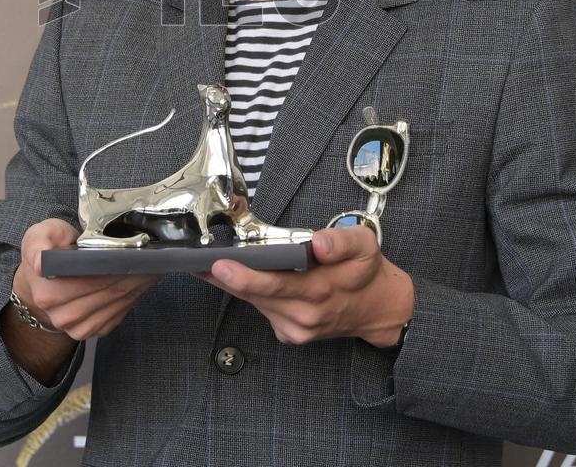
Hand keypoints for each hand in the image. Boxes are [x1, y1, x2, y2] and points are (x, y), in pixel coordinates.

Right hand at [14, 217, 161, 340]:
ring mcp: (75, 328)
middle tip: (142, 258)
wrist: (45, 275)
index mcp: (46, 293)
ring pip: (113, 307)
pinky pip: (114, 317)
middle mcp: (60, 316)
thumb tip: (41, 263)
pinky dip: (128, 299)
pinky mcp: (90, 331)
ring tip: (142, 267)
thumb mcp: (39, 235)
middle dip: (127, 275)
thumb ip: (38, 244)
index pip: (88, 281)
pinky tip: (133, 283)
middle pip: (105, 294)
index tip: (126, 254)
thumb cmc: (48, 250)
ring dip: (132, 287)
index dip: (109, 267)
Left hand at [197, 226, 413, 346]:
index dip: (244, 276)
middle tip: (197, 263)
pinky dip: (252, 295)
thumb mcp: (364, 244)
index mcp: (320, 289)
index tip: (220, 265)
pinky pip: (263, 311)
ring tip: (212, 265)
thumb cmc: (365, 271)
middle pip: (255, 295)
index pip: (274, 283)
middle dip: (225, 278)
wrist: (379, 308)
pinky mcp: (290, 335)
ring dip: (233, 285)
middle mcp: (304, 314)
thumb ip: (341, 240)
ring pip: (256, 304)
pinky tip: (243, 280)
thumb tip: (319, 243)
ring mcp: (296, 329)